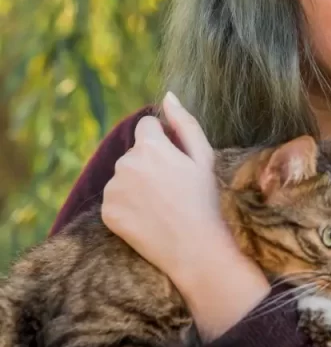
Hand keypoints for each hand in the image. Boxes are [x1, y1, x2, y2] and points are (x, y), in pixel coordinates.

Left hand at [101, 91, 269, 338]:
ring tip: (164, 205)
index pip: (146, 126)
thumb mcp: (204, 158)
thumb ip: (184, 123)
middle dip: (150, 163)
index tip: (177, 162)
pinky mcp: (107, 212)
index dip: (163, 141)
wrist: (198, 250)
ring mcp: (114, 189)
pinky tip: (150, 218)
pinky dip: (128, 206)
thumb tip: (168, 96)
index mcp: (151, 146)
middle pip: (135, 153)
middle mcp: (126, 164)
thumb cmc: (209, 201)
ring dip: (138, 184)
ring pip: (124, 176)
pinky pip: (115, 200)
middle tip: (175, 189)